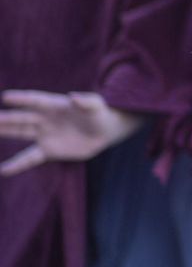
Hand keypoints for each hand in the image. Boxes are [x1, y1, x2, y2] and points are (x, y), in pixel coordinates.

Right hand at [0, 90, 142, 175]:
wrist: (106, 132)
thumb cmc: (100, 114)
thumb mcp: (97, 106)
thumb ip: (86, 101)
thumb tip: (73, 96)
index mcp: (55, 105)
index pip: (35, 100)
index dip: (22, 99)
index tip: (6, 97)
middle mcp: (45, 119)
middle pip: (20, 118)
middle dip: (4, 119)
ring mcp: (45, 135)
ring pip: (20, 134)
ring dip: (5, 133)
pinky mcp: (49, 150)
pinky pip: (29, 158)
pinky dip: (17, 164)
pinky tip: (4, 170)